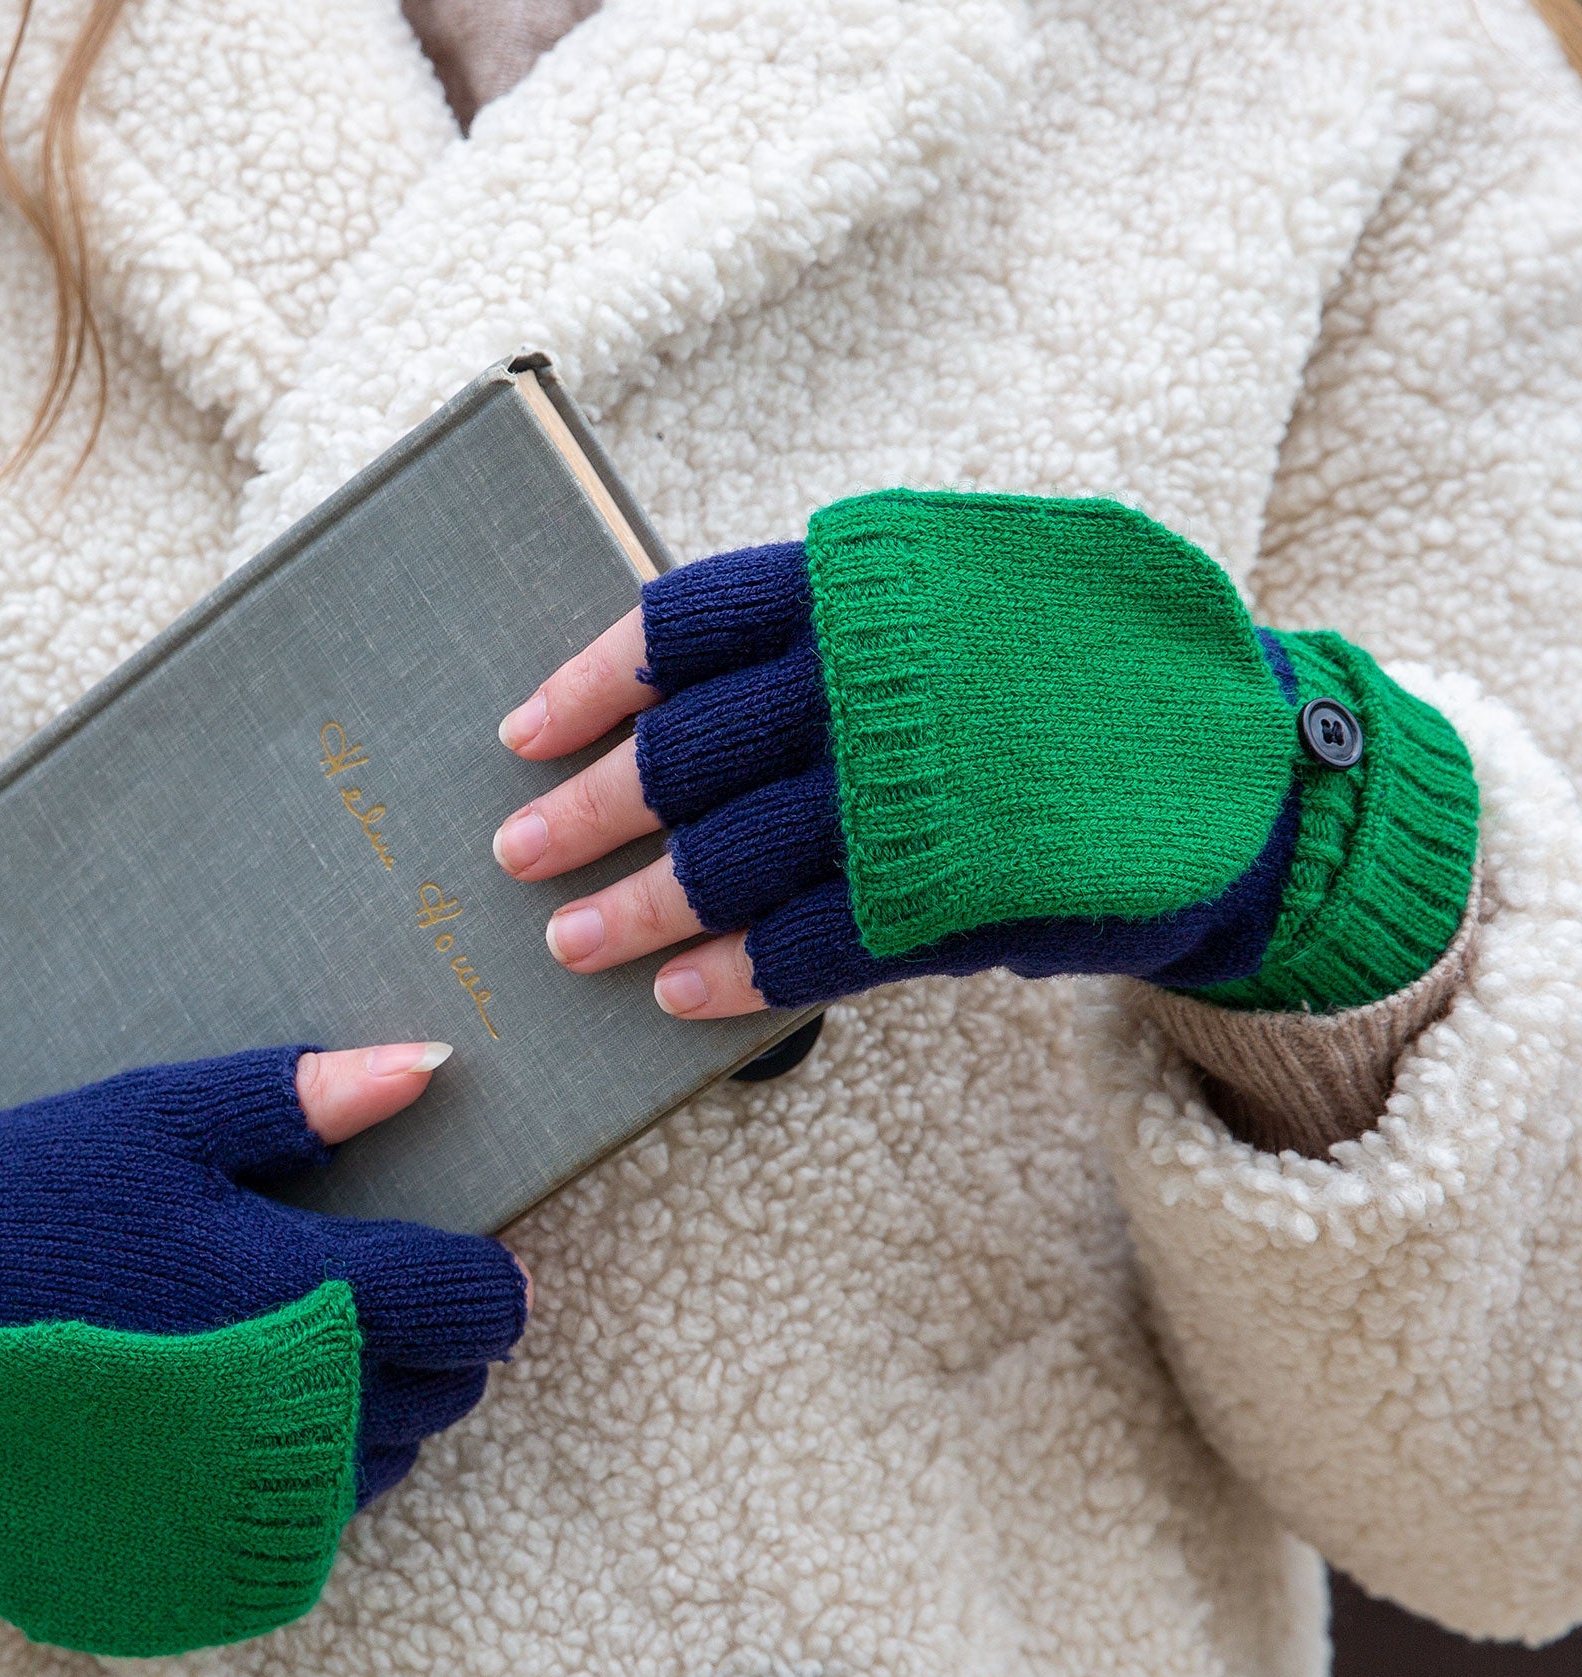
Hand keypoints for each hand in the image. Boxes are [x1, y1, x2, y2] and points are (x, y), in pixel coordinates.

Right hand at [0, 1044, 531, 1657]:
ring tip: (319, 1333)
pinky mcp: (199, 1546)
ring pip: (393, 1453)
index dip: (491, 1271)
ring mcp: (245, 1495)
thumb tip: (431, 1064)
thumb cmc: (19, 1212)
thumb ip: (299, 1097)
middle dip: (442, 1331)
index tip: (469, 1243)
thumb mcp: (153, 1122)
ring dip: (388, 1396)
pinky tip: (264, 1403)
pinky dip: (323, 1460)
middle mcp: (290, 1412)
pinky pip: (318, 1517)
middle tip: (383, 1276)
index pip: (472, 1301)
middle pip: (450, 1384)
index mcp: (294, 1296)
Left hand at [493, 497, 1345, 1015]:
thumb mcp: (968, 590)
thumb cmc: (1081, 671)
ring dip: (636, 907)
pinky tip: (679, 996)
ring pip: (732, 856)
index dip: (589, 684)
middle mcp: (884, 678)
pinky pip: (811, 942)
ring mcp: (920, 791)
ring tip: (571, 944)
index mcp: (874, 582)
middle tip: (517, 853)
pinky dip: (735, 973)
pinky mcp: (958, 896)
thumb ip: (844, 623)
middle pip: (686, 751)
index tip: (521, 732)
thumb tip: (681, 695)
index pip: (684, 623)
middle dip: (587, 811)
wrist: (1258, 766)